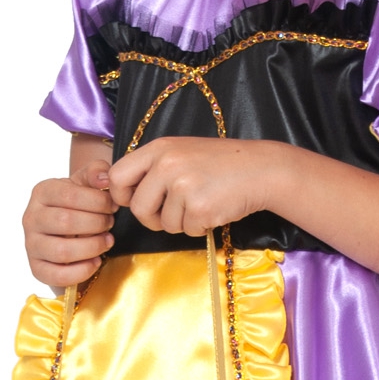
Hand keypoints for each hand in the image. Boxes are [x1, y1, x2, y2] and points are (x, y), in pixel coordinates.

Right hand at [22, 160, 116, 287]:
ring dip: (92, 247)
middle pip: (65, 222)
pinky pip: (57, 275)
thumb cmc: (78, 206)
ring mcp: (31, 245)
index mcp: (42, 192)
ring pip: (62, 251)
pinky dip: (82, 270)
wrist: (68, 233)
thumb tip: (104, 178)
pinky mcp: (37, 268)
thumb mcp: (86, 184)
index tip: (113, 206)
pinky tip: (97, 262)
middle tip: (110, 223)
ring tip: (107, 241)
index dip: (97, 202)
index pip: (70, 195)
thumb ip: (96, 173)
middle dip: (96, 224)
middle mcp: (31, 217)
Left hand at [106, 136, 282, 236]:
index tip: (134, 201)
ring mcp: (183, 186)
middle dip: (152, 218)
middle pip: (138, 207)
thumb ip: (153, 167)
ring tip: (201, 203)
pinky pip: (188, 230)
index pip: (117, 175)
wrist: (261, 169)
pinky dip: (200, 227)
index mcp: (159, 148)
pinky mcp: (200, 208)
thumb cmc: (221, 163)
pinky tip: (214, 208)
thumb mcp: (182, 152)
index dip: (122, 195)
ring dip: (181, 222)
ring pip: (164, 224)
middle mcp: (167, 165)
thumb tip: (119, 191)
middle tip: (170, 214)